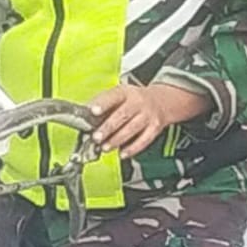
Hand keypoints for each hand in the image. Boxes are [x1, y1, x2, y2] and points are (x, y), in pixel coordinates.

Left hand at [89, 83, 211, 158]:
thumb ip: (103, 104)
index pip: (113, 96)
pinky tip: (122, 153)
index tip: (92, 111)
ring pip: (132, 129)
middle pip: (122, 115)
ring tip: (105, 147)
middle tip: (96, 137)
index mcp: (125, 92)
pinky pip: (144, 140)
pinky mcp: (155, 128)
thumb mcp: (120, 95)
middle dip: (108, 127)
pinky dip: (132, 149)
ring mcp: (148, 115)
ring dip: (117, 140)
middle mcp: (138, 102)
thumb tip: (85, 116)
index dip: (103, 104)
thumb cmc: (133, 100)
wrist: (161, 101)